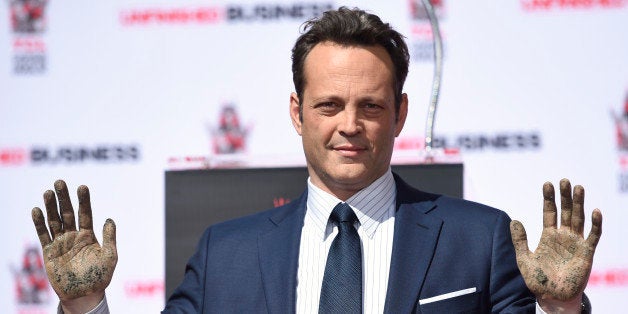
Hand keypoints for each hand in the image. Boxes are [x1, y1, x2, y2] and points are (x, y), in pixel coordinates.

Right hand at [31, 180, 116, 310]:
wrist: (84, 294)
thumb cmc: (100, 277)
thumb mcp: (110, 256)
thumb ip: (109, 238)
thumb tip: (109, 219)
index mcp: (89, 235)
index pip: (85, 213)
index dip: (84, 201)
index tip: (82, 186)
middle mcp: (74, 236)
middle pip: (67, 213)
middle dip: (64, 198)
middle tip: (60, 182)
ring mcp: (61, 243)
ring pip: (54, 221)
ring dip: (50, 207)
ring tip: (48, 192)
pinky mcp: (49, 252)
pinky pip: (43, 235)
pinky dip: (39, 223)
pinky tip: (37, 210)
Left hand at [510, 179, 601, 311]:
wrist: (552, 297)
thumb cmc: (538, 279)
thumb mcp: (524, 259)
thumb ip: (520, 240)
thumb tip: (514, 220)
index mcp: (548, 236)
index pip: (549, 212)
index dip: (549, 199)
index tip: (547, 184)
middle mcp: (563, 236)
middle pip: (565, 211)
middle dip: (565, 196)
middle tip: (564, 180)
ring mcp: (575, 243)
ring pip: (578, 219)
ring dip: (579, 203)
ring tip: (578, 188)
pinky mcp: (586, 253)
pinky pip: (593, 236)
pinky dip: (595, 224)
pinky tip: (595, 211)